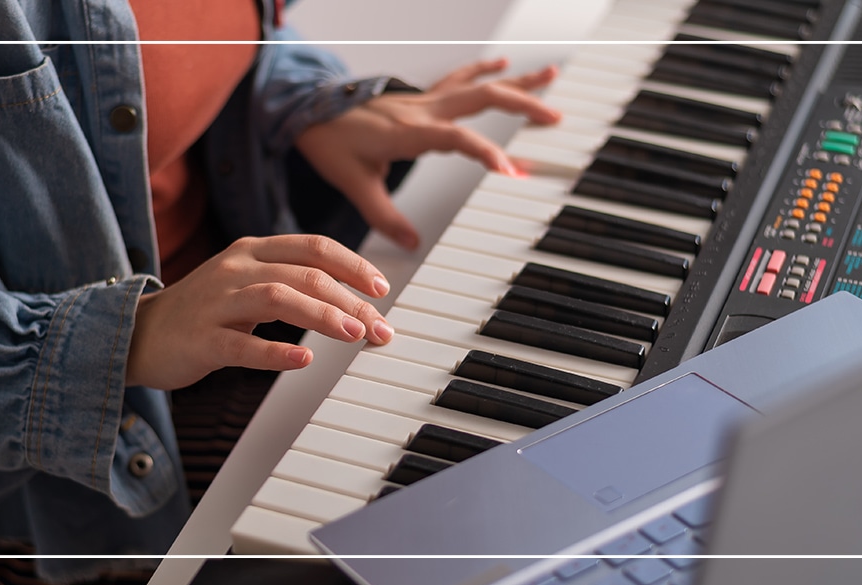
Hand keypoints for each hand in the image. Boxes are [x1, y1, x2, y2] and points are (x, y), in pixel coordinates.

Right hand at [127, 235, 393, 389]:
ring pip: (277, 298)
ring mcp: (216, 302)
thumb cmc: (203, 312)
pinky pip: (241, 345)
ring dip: (322, 316)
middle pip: (304, 274)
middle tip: (380, 327)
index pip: (313, 247)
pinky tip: (303, 360)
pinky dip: (275, 352)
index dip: (352, 265)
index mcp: (251, 250)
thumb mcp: (248, 283)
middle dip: (350, 299)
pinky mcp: (200, 339)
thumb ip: (292, 284)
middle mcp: (235, 269)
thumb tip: (352, 302)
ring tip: (354, 334)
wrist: (138, 334)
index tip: (382, 288)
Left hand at [295, 58, 560, 250]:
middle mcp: (421, 111)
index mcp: (409, 132)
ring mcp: (422, 100)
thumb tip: (412, 243)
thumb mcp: (353, 184)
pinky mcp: (419, 98)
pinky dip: (482, 70)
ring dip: (514, 82)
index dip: (487, 153)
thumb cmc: (329, 143)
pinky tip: (505, 64)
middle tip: (555, 118)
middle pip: (482, 100)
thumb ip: (383, 216)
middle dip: (522, 106)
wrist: (306, 111)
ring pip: (477, 85)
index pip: (458, 139)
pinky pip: (457, 79)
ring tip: (550, 77)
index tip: (513, 171)